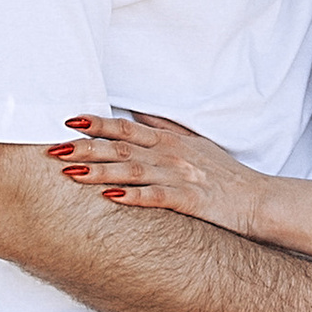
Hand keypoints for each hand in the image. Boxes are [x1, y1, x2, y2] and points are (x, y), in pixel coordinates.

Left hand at [50, 111, 260, 230]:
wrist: (258, 200)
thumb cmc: (224, 174)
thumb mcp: (193, 143)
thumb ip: (163, 127)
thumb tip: (137, 111)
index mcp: (168, 140)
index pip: (125, 128)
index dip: (97, 124)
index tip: (69, 121)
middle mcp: (170, 155)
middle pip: (121, 147)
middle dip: (86, 148)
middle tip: (54, 149)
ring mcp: (179, 177)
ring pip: (132, 171)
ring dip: (100, 171)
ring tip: (71, 173)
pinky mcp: (189, 200)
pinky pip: (156, 197)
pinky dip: (133, 197)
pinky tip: (111, 199)